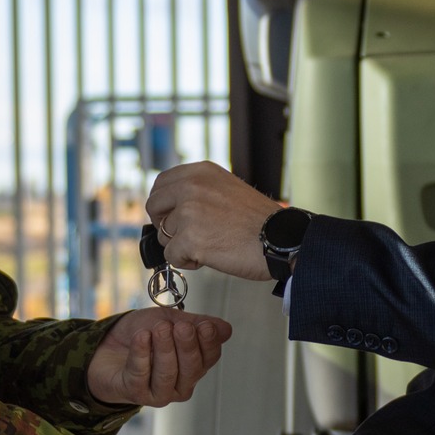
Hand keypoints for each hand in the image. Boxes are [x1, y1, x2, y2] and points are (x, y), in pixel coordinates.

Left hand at [86, 309, 232, 406]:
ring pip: (167, 374)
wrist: (105, 345)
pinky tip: (141, 337)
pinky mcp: (135, 393)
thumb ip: (197, 324)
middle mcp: (180, 384)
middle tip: (182, 327)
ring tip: (159, 328)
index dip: (209, 342)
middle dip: (187, 346)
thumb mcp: (170, 321)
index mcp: (193, 366)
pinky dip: (141, 353)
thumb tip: (225, 329)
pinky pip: (141, 374)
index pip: (209, 357)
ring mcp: (158, 392)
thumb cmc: (140, 335)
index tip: (205, 325)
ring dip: (164, 349)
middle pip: (191, 368)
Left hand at [146, 162, 282, 280]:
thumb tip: (172, 207)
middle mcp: (192, 187)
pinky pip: (172, 256)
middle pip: (154, 207)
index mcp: (200, 172)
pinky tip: (210, 256)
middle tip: (183, 236)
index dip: (162, 204)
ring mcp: (189, 212)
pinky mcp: (190, 238)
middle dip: (163, 225)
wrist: (281, 240)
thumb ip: (199, 191)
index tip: (169, 216)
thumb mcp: (226, 189)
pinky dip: (188, 262)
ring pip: (164, 235)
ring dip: (182, 246)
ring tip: (210, 245)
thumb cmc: (260, 221)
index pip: (161, 183)